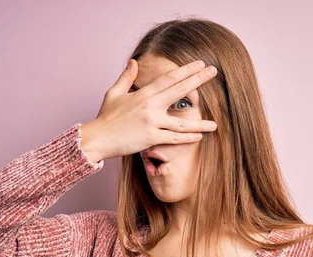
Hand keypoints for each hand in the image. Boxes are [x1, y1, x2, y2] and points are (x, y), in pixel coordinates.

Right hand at [80, 58, 217, 162]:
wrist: (98, 138)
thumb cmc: (105, 117)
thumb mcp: (114, 93)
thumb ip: (126, 77)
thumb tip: (134, 62)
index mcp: (143, 94)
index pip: (169, 78)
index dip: (186, 70)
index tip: (200, 64)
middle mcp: (150, 106)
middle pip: (179, 91)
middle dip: (198, 80)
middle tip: (213, 72)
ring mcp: (152, 123)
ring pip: (181, 123)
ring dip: (199, 124)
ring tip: (215, 124)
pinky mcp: (151, 138)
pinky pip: (173, 139)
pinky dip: (186, 139)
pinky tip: (199, 137)